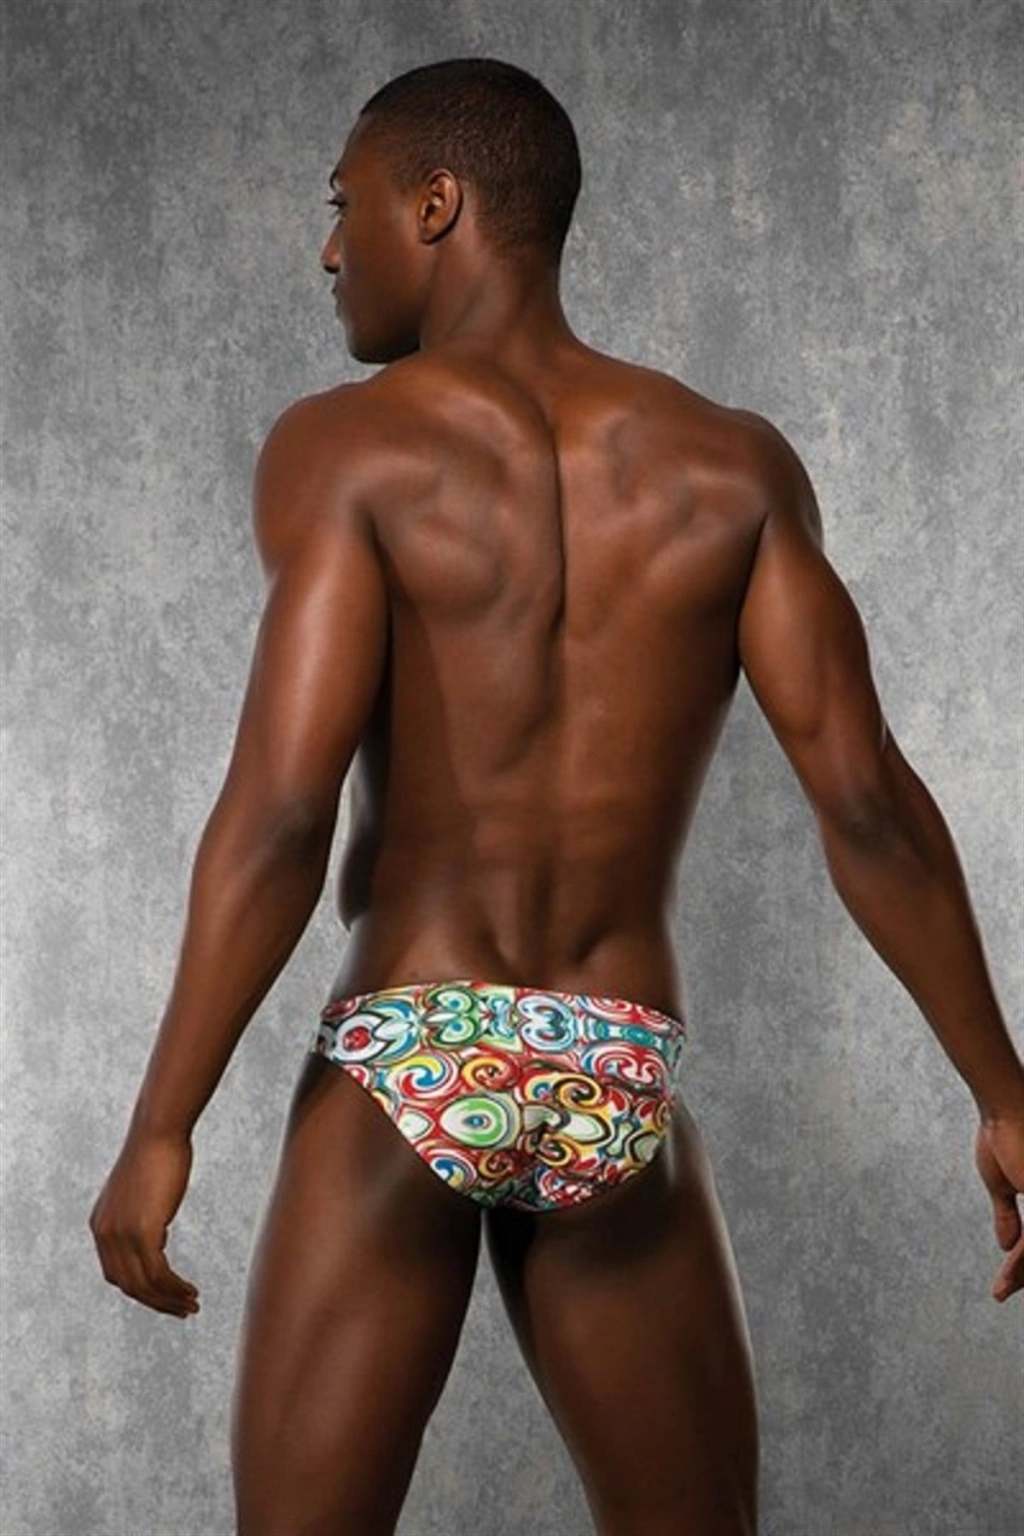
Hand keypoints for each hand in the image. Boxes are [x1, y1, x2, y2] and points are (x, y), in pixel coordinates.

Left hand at [89, 1127, 198, 1318]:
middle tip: (182, 1310)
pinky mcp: (142, 1231)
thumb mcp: (140, 1191)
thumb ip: (139, 1215)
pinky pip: (158, 1273)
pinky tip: (190, 1290)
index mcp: (101, 1226)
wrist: (159, 1131)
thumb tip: (153, 1234)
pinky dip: (174, 1287)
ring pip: (144, 1285)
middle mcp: (105, 1234)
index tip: (165, 1297)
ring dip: (169, 1300)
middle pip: (129, 1286)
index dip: (141, 1291)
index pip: (117, 1274)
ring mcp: (121, 1234)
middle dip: (156, 1303)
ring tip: (192, 1305)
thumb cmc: (157, 1153)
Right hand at [974, 1112, 1023, 1301]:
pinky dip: (1021, 1264)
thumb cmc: (1004, 1132)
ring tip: (1000, 1290)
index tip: (1007, 1280)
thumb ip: (1008, 1215)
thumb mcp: (1004, 1183)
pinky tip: (1007, 1274)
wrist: (1005, 1107)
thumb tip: (1006, 1246)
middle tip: (1002, 1291)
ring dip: (1021, 1274)